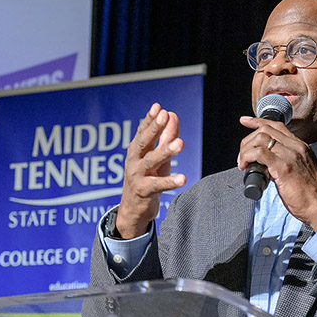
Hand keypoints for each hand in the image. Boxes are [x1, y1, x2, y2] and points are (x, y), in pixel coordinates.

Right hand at [116, 103, 185, 237]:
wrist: (133, 210)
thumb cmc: (147, 179)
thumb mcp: (157, 158)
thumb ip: (165, 137)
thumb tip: (172, 115)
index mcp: (136, 150)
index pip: (142, 131)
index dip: (150, 119)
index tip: (158, 107)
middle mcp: (134, 160)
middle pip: (144, 142)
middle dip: (154, 128)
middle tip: (165, 116)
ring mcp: (137, 175)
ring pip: (151, 161)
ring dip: (165, 151)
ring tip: (179, 143)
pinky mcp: (143, 191)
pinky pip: (158, 185)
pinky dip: (171, 181)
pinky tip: (183, 178)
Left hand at [237, 116, 316, 229]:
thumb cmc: (309, 194)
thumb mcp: (300, 169)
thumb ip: (286, 161)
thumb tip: (266, 163)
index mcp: (300, 146)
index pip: (276, 125)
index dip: (257, 121)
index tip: (245, 121)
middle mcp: (296, 147)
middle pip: (265, 130)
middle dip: (247, 140)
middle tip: (242, 156)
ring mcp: (291, 156)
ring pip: (260, 138)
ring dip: (245, 149)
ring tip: (243, 163)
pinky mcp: (284, 168)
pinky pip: (259, 153)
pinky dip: (247, 157)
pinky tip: (245, 166)